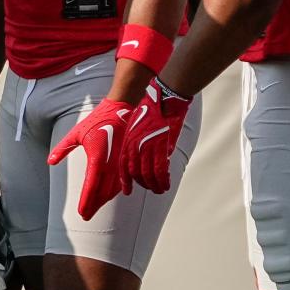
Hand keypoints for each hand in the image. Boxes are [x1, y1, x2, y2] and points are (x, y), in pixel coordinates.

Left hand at [47, 99, 131, 219]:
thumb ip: (63, 148)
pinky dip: (114, 191)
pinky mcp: (127, 162)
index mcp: (97, 158)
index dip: (86, 202)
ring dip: (104, 201)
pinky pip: (122, 182)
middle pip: (102, 193)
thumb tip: (50, 162)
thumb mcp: (77, 133)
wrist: (122, 109)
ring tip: (94, 208)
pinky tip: (109, 195)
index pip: (90, 186)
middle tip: (85, 216)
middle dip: (94, 206)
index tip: (81, 213)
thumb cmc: (98, 120)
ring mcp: (121, 164)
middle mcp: (111, 164)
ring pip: (113, 190)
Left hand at [119, 78, 190, 194]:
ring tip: (160, 189)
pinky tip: (166, 184)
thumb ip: (139, 143)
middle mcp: (135, 145)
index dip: (125, 180)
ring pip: (148, 175)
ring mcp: (147, 147)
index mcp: (128, 140)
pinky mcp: (161, 147)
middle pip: (135, 173)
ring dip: (154, 185)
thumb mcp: (138, 126)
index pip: (123, 165)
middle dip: (142, 184)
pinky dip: (163, 180)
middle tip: (151, 189)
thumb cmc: (153, 109)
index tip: (127, 191)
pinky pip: (160, 170)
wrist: (164, 98)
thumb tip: (147, 158)